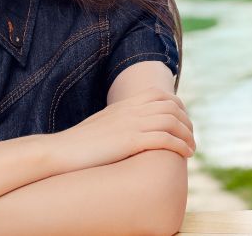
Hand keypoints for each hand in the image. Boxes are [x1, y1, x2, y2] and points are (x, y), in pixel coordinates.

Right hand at [50, 87, 194, 173]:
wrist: (60, 152)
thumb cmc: (78, 145)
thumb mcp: (101, 126)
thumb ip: (118, 123)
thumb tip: (127, 131)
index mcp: (124, 104)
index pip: (160, 95)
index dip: (178, 107)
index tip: (184, 121)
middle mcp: (131, 110)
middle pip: (171, 107)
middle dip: (187, 122)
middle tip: (191, 138)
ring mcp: (131, 124)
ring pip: (172, 122)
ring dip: (187, 135)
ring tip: (192, 150)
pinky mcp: (130, 141)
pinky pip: (164, 139)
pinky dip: (179, 145)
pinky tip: (185, 155)